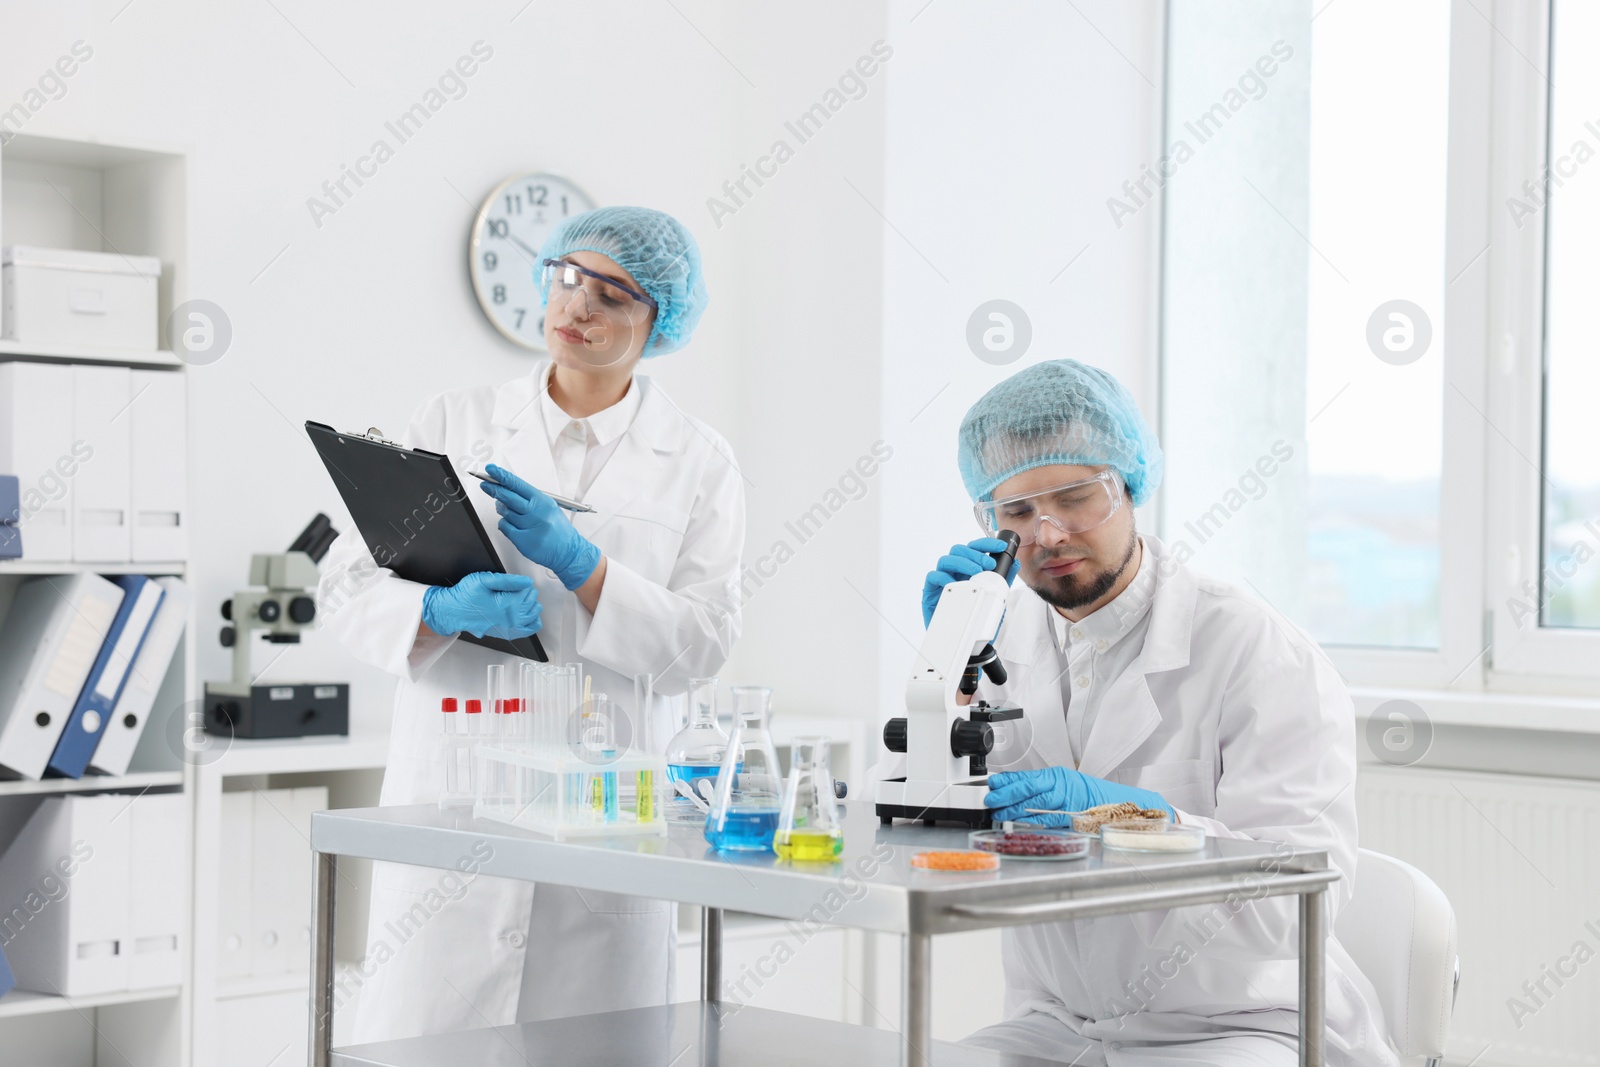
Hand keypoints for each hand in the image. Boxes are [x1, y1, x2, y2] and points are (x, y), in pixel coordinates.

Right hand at [422, 572, 542, 639]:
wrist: (452, 611)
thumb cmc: (464, 596)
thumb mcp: (484, 580)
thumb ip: (507, 580)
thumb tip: (526, 581)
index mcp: (505, 605)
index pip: (527, 593)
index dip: (526, 586)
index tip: (521, 583)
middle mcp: (508, 619)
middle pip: (531, 604)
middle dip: (529, 594)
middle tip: (522, 589)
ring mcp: (507, 628)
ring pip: (532, 617)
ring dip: (532, 606)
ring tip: (524, 599)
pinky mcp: (505, 633)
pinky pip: (527, 631)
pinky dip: (532, 623)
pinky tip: (529, 616)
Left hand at [479, 464, 600, 590]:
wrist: (568, 552)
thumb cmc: (558, 530)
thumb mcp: (549, 508)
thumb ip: (530, 500)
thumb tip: (507, 491)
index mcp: (544, 502)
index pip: (519, 485)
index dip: (502, 476)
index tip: (491, 470)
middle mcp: (537, 513)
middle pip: (509, 497)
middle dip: (494, 489)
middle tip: (485, 485)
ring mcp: (530, 527)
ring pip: (505, 513)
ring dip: (503, 510)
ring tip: (509, 511)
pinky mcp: (523, 541)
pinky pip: (504, 527)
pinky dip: (505, 524)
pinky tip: (513, 525)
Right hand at [922, 538, 1019, 626]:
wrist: (967, 646)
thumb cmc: (977, 621)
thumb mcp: (995, 598)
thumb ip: (1003, 581)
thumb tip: (1015, 564)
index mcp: (968, 570)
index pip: (974, 549)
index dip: (986, 543)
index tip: (1000, 546)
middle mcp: (954, 573)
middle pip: (959, 550)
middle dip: (975, 554)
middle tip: (989, 564)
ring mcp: (942, 581)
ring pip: (946, 560)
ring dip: (963, 563)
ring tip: (976, 572)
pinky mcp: (931, 592)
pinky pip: (933, 576)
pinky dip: (944, 576)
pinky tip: (955, 583)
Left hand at [985, 766, 1173, 826]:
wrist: (1121, 805)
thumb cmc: (1090, 797)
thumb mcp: (1063, 787)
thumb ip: (1041, 790)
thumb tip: (1012, 792)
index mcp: (1058, 776)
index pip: (1027, 776)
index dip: (1008, 780)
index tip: (992, 783)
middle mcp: (1063, 785)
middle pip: (1030, 788)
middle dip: (1007, 794)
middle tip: (990, 800)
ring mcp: (1069, 800)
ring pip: (1038, 803)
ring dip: (1016, 809)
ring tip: (1000, 813)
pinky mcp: (1075, 816)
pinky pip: (1051, 819)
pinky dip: (1034, 821)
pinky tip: (1021, 822)